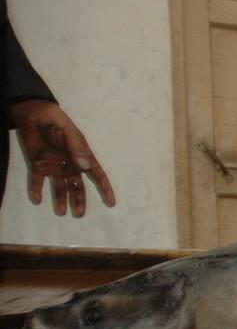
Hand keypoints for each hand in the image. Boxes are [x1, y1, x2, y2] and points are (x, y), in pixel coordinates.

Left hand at [11, 99, 114, 216]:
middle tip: (79, 214)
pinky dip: (37, 190)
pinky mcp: (38, 164)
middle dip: (79, 200)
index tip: (111, 203)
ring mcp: (54, 165)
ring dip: (61, 199)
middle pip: (77, 185)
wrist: (34, 114)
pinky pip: (38, 180)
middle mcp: (70, 164)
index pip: (97, 175)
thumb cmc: (56, 121)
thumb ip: (76, 149)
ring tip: (61, 213)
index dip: (105, 189)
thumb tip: (86, 167)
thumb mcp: (68, 133)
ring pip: (60, 186)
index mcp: (82, 156)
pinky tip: (38, 200)